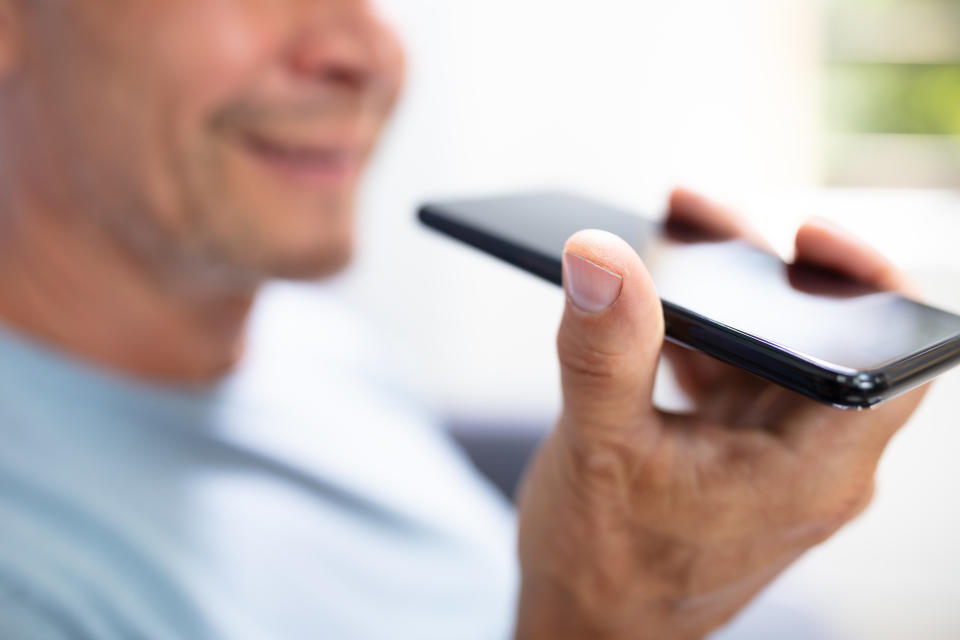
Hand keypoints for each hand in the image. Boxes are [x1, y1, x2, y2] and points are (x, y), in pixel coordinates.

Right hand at [514, 188, 926, 639]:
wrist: (588, 630)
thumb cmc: (606, 566)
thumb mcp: (600, 450)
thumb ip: (605, 350)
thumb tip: (600, 254)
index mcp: (806, 471)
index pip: (888, 364)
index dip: (868, 285)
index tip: (805, 234)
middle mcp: (805, 462)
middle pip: (819, 339)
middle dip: (765, 272)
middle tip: (704, 221)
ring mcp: (767, 457)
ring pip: (768, 352)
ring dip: (725, 300)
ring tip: (670, 247)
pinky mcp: (730, 452)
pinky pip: (729, 374)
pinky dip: (695, 336)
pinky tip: (648, 313)